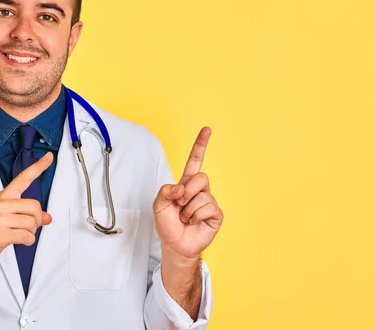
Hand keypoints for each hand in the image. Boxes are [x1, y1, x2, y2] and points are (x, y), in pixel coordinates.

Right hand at [0, 152, 53, 267]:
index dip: (38, 167)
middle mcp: (2, 204)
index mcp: (5, 196)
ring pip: (32, 223)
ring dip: (31, 232)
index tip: (49, 157)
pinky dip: (28, 241)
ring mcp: (0, 218)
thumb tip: (47, 217)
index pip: (23, 178)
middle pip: (35, 207)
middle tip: (28, 227)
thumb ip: (28, 214)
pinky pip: (26, 236)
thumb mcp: (8, 217)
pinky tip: (20, 241)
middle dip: (37, 220)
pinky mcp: (0, 233)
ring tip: (19, 234)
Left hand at [153, 127, 223, 258]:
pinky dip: (195, 216)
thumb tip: (181, 188)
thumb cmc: (168, 224)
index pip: (195, 161)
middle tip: (180, 204)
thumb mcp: (158, 205)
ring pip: (201, 194)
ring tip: (185, 218)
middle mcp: (199, 190)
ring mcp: (209, 201)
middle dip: (187, 191)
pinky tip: (194, 222)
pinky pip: (207, 207)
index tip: (207, 129)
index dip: (200, 145)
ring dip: (188, 208)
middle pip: (200, 177)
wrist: (175, 245)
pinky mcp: (216, 214)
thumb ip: (165, 191)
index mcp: (186, 184)